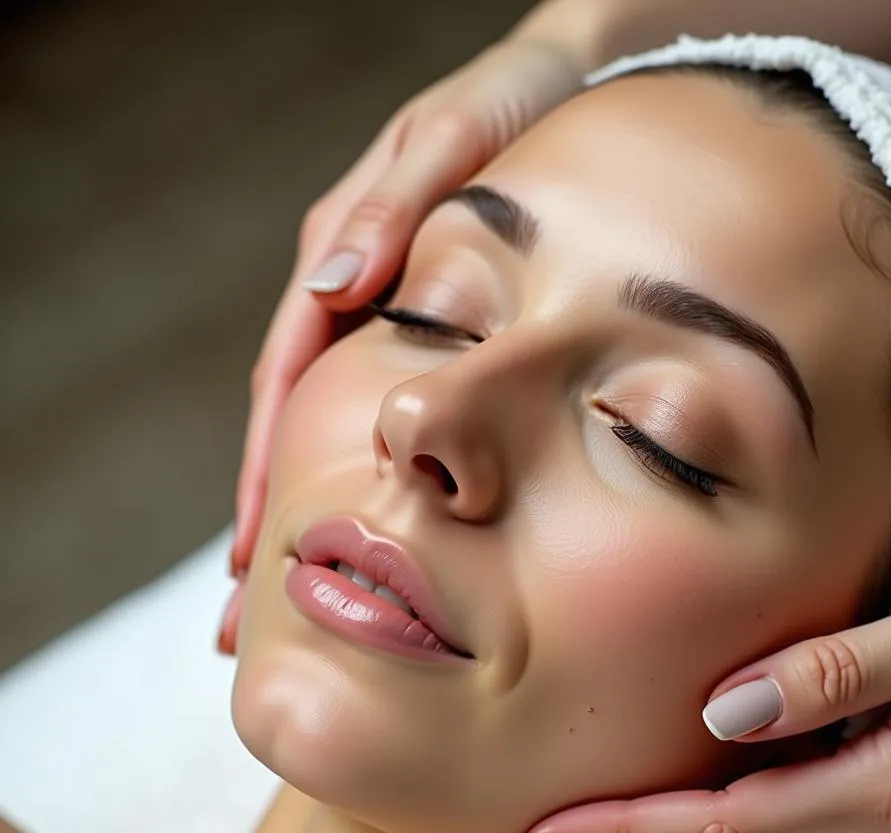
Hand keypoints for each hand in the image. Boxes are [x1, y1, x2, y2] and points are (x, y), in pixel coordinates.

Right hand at [217, 34, 586, 650]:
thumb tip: (331, 291)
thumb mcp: (450, 144)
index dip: (268, 472)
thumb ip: (391, 210)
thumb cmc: (511, 108)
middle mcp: (350, 293)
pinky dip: (363, 470)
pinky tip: (368, 523)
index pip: (287, 382)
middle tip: (251, 617)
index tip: (256, 558)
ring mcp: (382, 312)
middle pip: (295, 421)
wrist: (565, 81)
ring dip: (307, 510)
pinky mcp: (423, 321)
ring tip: (291, 599)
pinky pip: (382, 404)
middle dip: (270, 518)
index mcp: (343, 257)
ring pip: (334, 425)